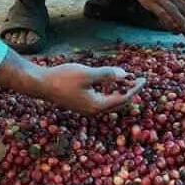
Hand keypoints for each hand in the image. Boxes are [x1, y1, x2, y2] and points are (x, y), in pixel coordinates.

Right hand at [0, 50, 145, 114]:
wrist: (40, 84)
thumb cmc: (62, 78)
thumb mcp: (87, 74)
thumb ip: (106, 75)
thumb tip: (125, 75)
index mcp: (97, 105)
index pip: (123, 98)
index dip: (135, 88)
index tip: (144, 79)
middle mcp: (93, 110)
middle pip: (118, 103)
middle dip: (130, 92)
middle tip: (138, 81)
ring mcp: (86, 108)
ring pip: (109, 102)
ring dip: (119, 92)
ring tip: (126, 80)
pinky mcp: (80, 102)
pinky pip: (101, 99)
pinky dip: (109, 92)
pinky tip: (108, 83)